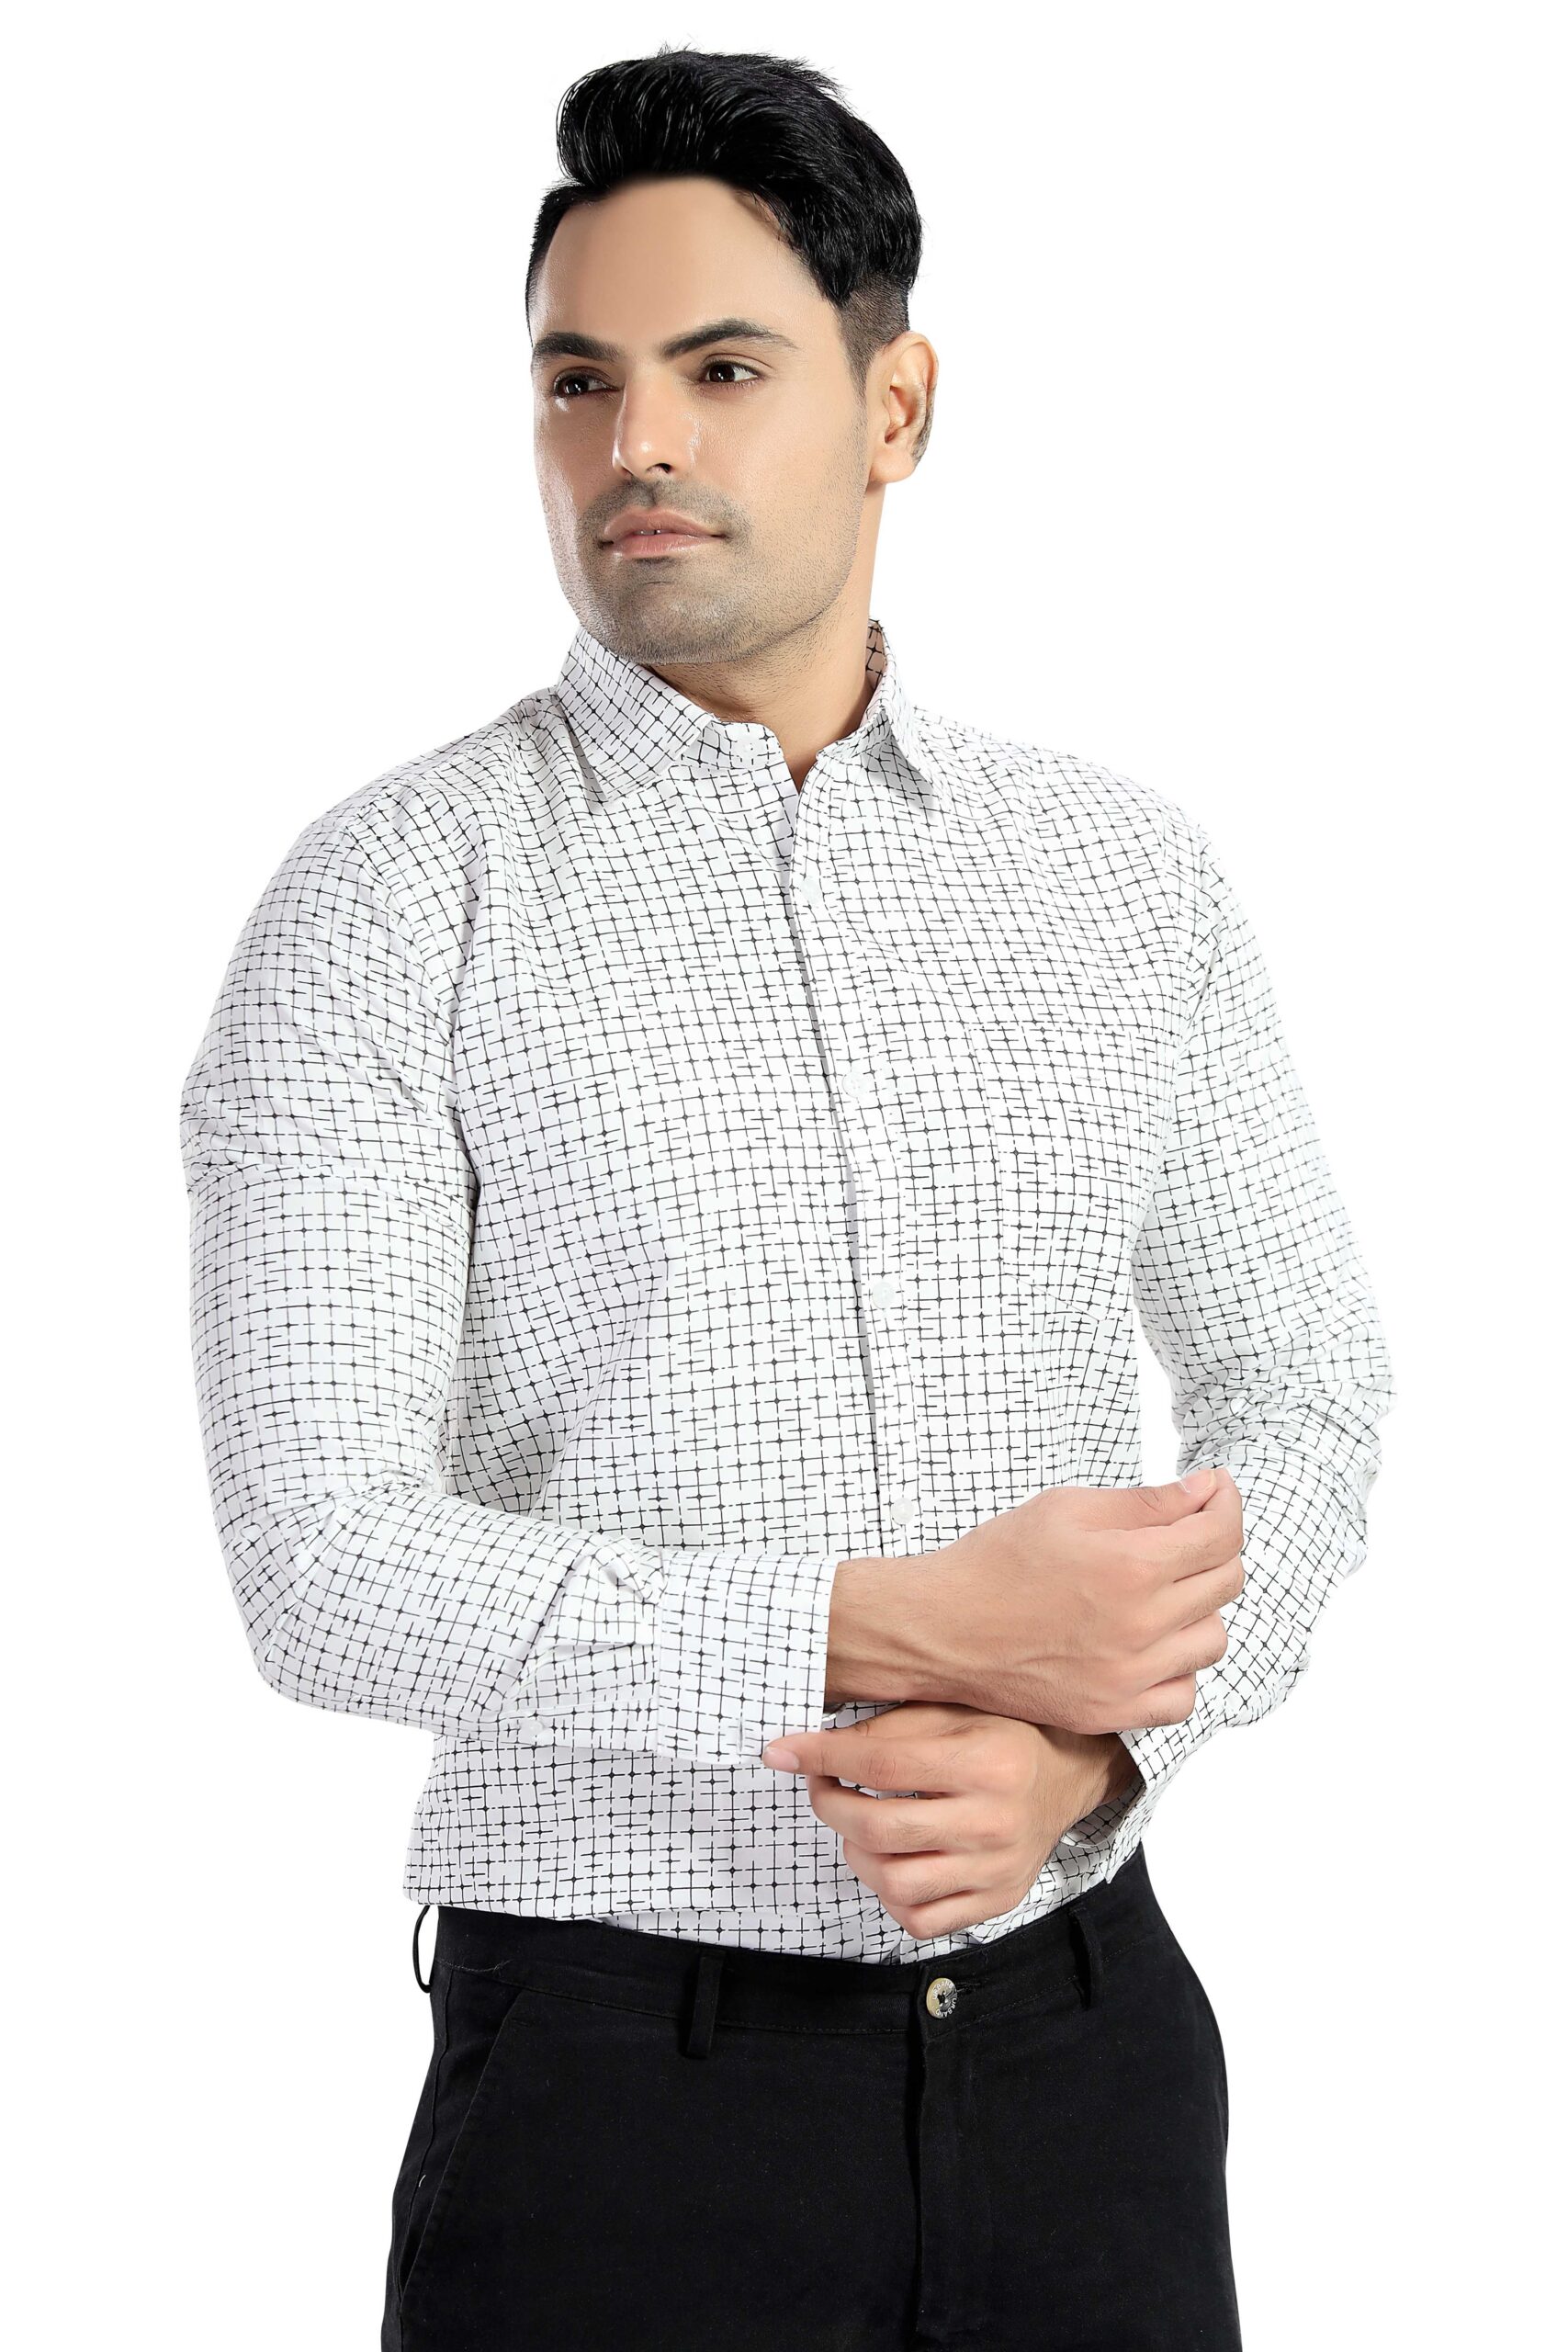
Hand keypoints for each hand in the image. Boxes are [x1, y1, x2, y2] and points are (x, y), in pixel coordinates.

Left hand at [761, 1702, 1143, 1939]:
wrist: (1065, 1777)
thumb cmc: (1000, 1735)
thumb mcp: (952, 1711)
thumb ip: (889, 1728)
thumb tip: (815, 1748)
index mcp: (985, 1763)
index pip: (880, 1764)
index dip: (819, 1757)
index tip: (782, 1753)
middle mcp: (994, 1822)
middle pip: (880, 1829)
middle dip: (830, 1807)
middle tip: (823, 1788)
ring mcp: (996, 1870)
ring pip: (893, 1883)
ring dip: (856, 1853)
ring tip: (860, 1827)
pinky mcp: (994, 1901)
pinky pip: (919, 1918)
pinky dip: (889, 1893)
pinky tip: (891, 1859)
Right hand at [831, 1467, 1244, 1733]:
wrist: (943, 1628)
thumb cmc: (996, 1562)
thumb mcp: (1067, 1508)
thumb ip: (1146, 1502)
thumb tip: (1207, 1489)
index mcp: (1133, 1565)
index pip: (1221, 1532)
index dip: (1226, 1502)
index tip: (1214, 1492)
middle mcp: (1142, 1625)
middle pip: (1227, 1581)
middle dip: (1214, 1547)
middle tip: (1183, 1535)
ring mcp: (1131, 1676)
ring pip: (1214, 1640)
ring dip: (1199, 1609)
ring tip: (1162, 1592)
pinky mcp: (1114, 1711)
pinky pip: (1184, 1696)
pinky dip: (1179, 1669)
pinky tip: (1151, 1646)